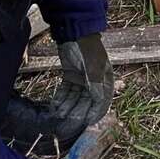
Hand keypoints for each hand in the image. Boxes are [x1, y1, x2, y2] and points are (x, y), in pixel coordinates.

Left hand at [1, 33, 113, 151]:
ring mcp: (83, 80)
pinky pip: (67, 92)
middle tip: (63, 127)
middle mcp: (95, 83)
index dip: (90, 117)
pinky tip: (54, 107)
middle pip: (85, 104)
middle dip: (74, 116)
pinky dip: (62, 100)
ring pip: (75, 100)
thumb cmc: (86, 48)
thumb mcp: (91, 67)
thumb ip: (95, 86)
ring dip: (66, 109)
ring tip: (56, 118)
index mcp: (105, 81)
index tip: (81, 128)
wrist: (74, 31)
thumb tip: (99, 103)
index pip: (99, 105)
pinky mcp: (72, 76)